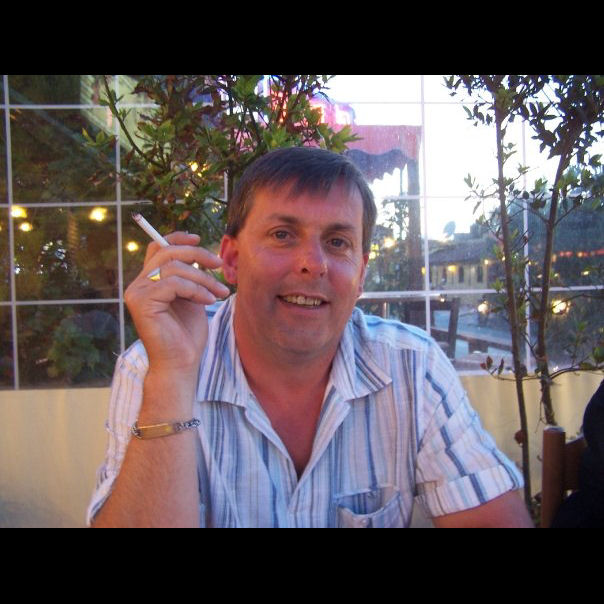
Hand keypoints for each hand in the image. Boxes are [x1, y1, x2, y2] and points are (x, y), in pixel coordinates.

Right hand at [125, 232, 229, 376]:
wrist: (181, 363)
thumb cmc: (187, 335)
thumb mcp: (192, 297)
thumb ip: (189, 276)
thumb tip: (199, 252)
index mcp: (148, 281)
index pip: (158, 247)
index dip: (178, 238)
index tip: (200, 238)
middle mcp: (138, 285)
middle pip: (167, 252)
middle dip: (197, 254)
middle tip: (219, 265)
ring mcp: (137, 293)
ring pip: (174, 268)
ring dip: (203, 278)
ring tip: (219, 292)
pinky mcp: (141, 303)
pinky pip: (173, 283)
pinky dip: (196, 289)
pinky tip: (209, 301)